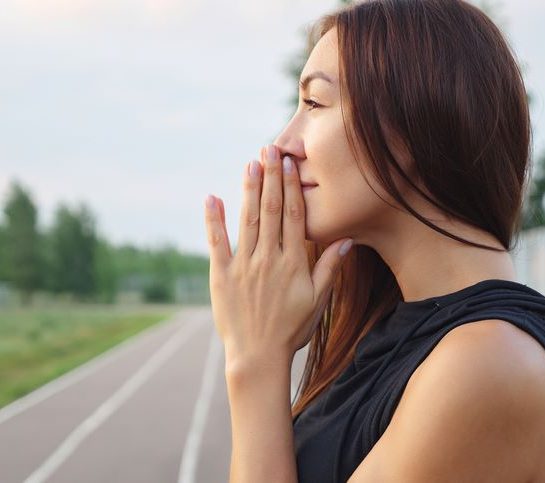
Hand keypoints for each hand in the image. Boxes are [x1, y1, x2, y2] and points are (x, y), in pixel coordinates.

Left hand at [204, 144, 352, 367]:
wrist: (258, 355)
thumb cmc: (291, 329)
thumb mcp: (317, 301)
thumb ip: (330, 268)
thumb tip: (346, 239)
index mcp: (292, 262)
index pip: (292, 216)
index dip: (290, 187)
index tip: (289, 163)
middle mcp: (268, 258)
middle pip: (270, 210)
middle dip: (270, 177)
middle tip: (270, 149)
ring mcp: (243, 266)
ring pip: (247, 220)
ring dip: (249, 190)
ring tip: (250, 163)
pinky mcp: (221, 275)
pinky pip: (217, 243)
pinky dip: (214, 219)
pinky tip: (213, 197)